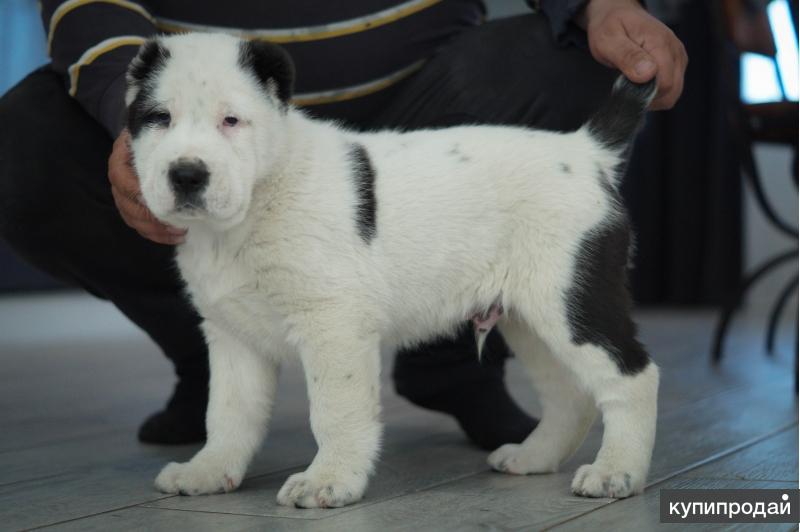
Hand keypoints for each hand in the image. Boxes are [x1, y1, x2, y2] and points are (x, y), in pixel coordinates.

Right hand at [108, 130, 185, 244]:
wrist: (152, 139)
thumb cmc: (158, 135)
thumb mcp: (157, 132)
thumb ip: (163, 139)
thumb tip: (184, 144)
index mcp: (120, 160)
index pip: (121, 178)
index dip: (137, 191)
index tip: (159, 201)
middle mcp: (118, 179)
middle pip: (126, 204)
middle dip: (151, 217)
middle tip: (176, 223)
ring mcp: (123, 195)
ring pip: (132, 218)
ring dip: (155, 229)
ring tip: (180, 232)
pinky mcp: (132, 207)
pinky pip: (139, 225)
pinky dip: (156, 234)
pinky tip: (175, 236)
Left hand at [577, 0, 687, 109]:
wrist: (617, 13)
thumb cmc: (610, 26)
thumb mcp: (609, 40)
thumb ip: (628, 56)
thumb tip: (648, 74)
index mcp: (660, 43)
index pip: (664, 83)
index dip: (645, 94)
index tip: (625, 88)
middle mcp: (675, 50)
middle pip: (672, 91)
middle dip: (649, 98)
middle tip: (627, 87)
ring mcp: (678, 57)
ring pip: (673, 92)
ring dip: (652, 97)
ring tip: (632, 83)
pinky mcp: (676, 63)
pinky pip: (671, 87)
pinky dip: (656, 92)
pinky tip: (640, 83)